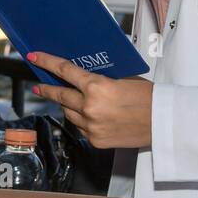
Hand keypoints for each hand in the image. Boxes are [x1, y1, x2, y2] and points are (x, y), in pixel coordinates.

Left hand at [28, 51, 152, 148]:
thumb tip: (84, 79)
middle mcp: (89, 107)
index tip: (34, 57)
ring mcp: (91, 126)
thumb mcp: (122, 80)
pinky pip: (81, 128)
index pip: (64, 71)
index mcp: (97, 87)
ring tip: (68, 100)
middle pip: (60, 95)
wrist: (162, 122)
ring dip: (67, 105)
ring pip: (69, 113)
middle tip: (38, 85)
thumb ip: (100, 80)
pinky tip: (89, 117)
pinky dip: (82, 121)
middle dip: (47, 89)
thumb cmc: (148, 97)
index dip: (47, 62)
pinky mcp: (96, 140)